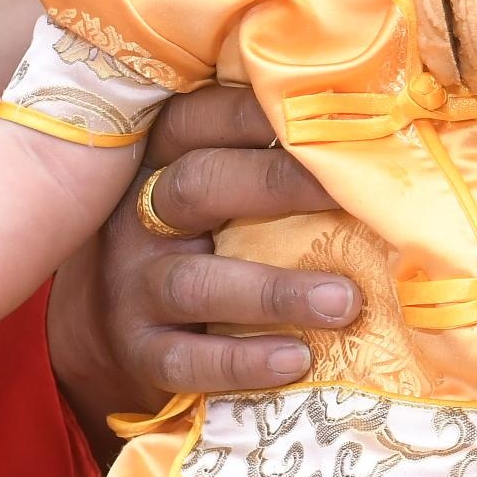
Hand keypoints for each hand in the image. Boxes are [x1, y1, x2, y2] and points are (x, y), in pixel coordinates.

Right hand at [45, 84, 356, 438]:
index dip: (261, 114)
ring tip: (344, 302)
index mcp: (159, 158)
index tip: (331, 120)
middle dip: (278, 185)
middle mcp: (137, 216)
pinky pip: (185, 358)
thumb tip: (369, 142)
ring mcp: (132, 286)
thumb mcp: (208, 188)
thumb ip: (261, 160)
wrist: (108, 327)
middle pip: (197, 186)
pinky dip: (242, 361)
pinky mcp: (138, 350)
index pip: (201, 119)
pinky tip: (296, 360)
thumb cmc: (193, 239)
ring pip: (195, 283)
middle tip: (357, 197)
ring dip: (274, 292)